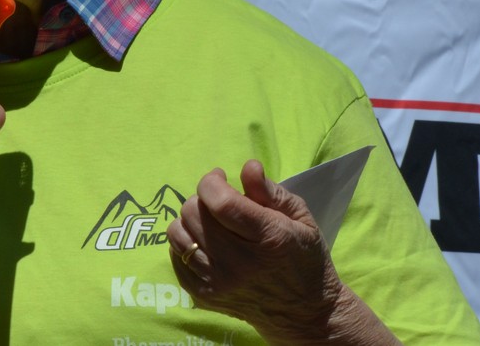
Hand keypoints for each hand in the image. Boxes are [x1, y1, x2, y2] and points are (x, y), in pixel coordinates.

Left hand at [167, 160, 391, 344]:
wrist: (303, 313)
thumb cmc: (304, 259)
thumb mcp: (300, 218)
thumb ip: (270, 191)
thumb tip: (247, 167)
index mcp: (268, 238)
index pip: (220, 202)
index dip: (212, 181)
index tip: (220, 176)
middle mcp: (239, 263)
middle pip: (194, 214)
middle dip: (203, 198)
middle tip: (219, 202)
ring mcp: (218, 283)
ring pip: (178, 233)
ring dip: (191, 220)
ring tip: (210, 222)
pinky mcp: (204, 296)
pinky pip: (175, 256)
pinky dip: (185, 242)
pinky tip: (205, 242)